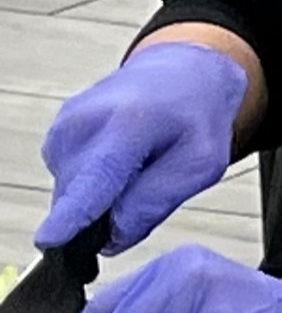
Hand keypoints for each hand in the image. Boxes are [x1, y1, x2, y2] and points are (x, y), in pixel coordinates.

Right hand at [38, 38, 248, 250]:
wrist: (180, 73)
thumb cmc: (195, 117)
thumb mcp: (201, 163)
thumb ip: (156, 201)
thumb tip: (112, 238)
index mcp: (128, 124)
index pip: (95, 178)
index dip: (72, 214)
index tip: (49, 240)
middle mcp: (85, 120)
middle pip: (80, 195)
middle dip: (107, 212)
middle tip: (148, 182)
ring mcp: (64, 124)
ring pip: (71, 191)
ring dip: (102, 195)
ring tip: (137, 164)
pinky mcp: (56, 131)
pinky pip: (69, 179)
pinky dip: (93, 181)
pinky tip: (119, 159)